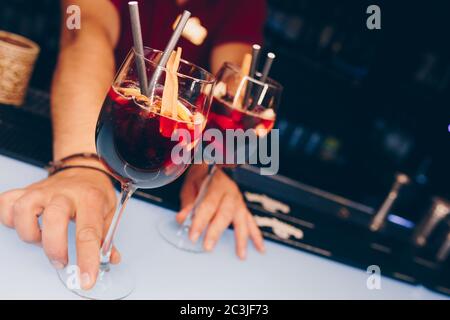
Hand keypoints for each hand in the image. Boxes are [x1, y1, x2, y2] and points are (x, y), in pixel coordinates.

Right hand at [0, 167, 119, 289]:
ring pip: (24, 211)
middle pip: (53, 218)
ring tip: (43, 238)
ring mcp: (43, 191)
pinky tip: (26, 224)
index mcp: (90, 199)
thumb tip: (110, 259)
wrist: (83, 168)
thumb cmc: (94, 192)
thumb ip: (107, 237)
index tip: (87, 278)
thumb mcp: (109, 212)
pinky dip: (10, 219)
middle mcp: (65, 193)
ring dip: (30, 233)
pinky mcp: (26, 191)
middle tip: (61, 261)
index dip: (87, 259)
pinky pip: (6, 205)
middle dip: (54, 247)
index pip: (89, 233)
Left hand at [177, 164, 264, 258]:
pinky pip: (251, 221)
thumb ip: (188, 202)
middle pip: (224, 214)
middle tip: (207, 247)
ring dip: (241, 238)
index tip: (193, 236)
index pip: (207, 205)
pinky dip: (256, 236)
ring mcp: (239, 200)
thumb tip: (182, 219)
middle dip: (216, 232)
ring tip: (241, 255)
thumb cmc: (201, 176)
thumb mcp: (191, 184)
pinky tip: (260, 248)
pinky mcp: (243, 207)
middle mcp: (231, 192)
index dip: (200, 221)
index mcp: (216, 184)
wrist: (216, 163)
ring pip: (241, 220)